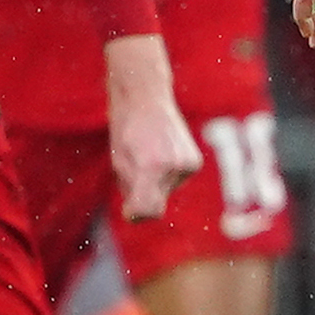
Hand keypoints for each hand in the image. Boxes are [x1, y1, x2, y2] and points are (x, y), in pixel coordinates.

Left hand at [102, 35, 202, 219]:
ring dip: (153, 182)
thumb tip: (139, 217)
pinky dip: (165, 175)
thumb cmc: (126, 129)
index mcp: (150, 167)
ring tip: (147, 155)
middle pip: (156, 203)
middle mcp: (173, 167)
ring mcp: (188, 165)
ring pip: (165, 192)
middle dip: (142, 193)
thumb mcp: (119, 162)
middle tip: (134, 165)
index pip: (148, 211)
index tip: (128, 208)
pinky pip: (175, 182)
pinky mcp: (195, 163)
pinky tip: (160, 153)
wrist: (146, 98)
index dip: (135, 214)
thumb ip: (130, 191)